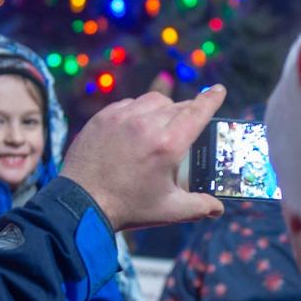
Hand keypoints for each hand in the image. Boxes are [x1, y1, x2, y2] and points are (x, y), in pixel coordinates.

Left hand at [61, 86, 226, 230]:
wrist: (80, 203)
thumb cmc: (126, 208)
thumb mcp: (168, 211)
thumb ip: (199, 206)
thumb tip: (218, 207)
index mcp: (168, 145)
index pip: (198, 112)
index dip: (212, 99)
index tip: (219, 90)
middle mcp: (146, 124)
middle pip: (178, 106)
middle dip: (187, 114)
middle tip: (187, 130)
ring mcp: (122, 117)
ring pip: (153, 101)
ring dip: (163, 110)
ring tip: (161, 128)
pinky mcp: (103, 117)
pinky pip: (129, 104)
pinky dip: (138, 112)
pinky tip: (137, 128)